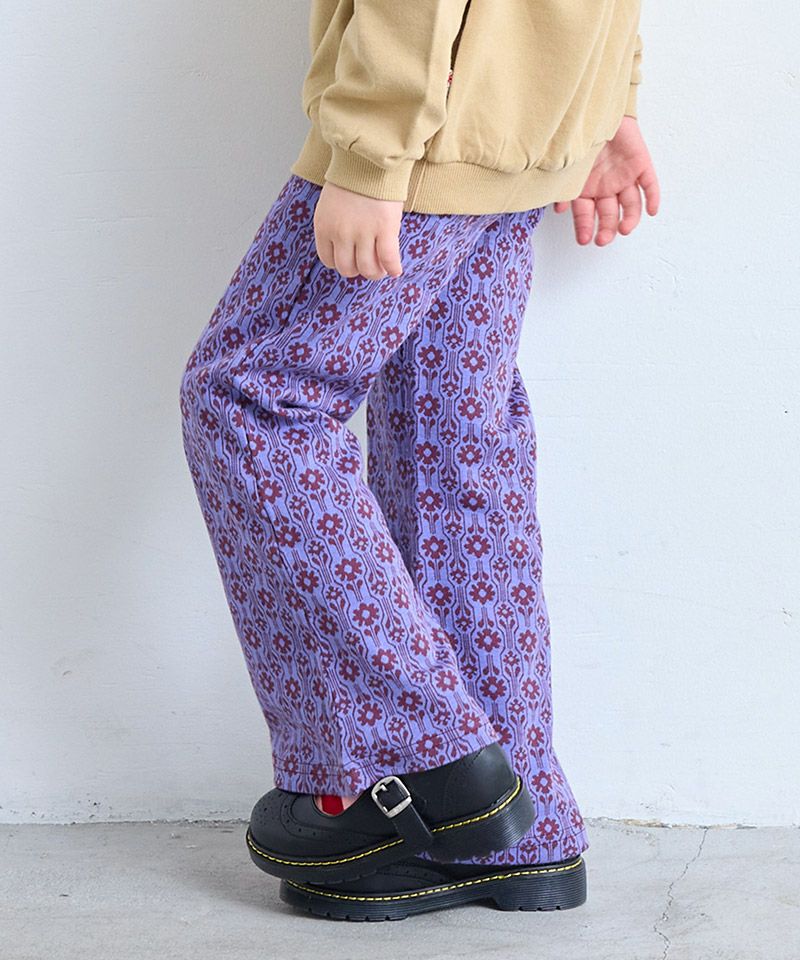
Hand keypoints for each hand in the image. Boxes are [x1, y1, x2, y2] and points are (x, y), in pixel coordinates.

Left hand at [313, 181, 403, 279]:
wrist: (369, 159)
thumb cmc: (350, 180)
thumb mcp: (330, 205)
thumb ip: (333, 227)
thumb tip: (345, 251)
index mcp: (324, 227)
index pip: (329, 261)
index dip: (341, 263)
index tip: (351, 258)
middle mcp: (341, 233)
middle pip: (347, 269)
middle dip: (358, 270)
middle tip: (367, 264)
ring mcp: (363, 232)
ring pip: (368, 269)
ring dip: (375, 273)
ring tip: (382, 269)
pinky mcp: (385, 229)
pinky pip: (388, 259)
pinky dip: (393, 268)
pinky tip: (396, 270)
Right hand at [553, 116, 659, 245]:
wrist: (595, 105)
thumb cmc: (576, 134)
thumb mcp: (567, 164)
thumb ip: (564, 187)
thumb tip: (559, 209)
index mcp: (587, 189)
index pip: (587, 215)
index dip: (585, 228)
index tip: (584, 240)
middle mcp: (606, 186)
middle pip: (610, 214)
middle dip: (607, 229)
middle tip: (603, 239)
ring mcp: (625, 176)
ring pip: (631, 204)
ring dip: (629, 219)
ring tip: (624, 229)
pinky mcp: (641, 164)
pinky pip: (650, 185)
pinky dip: (653, 198)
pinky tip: (652, 212)